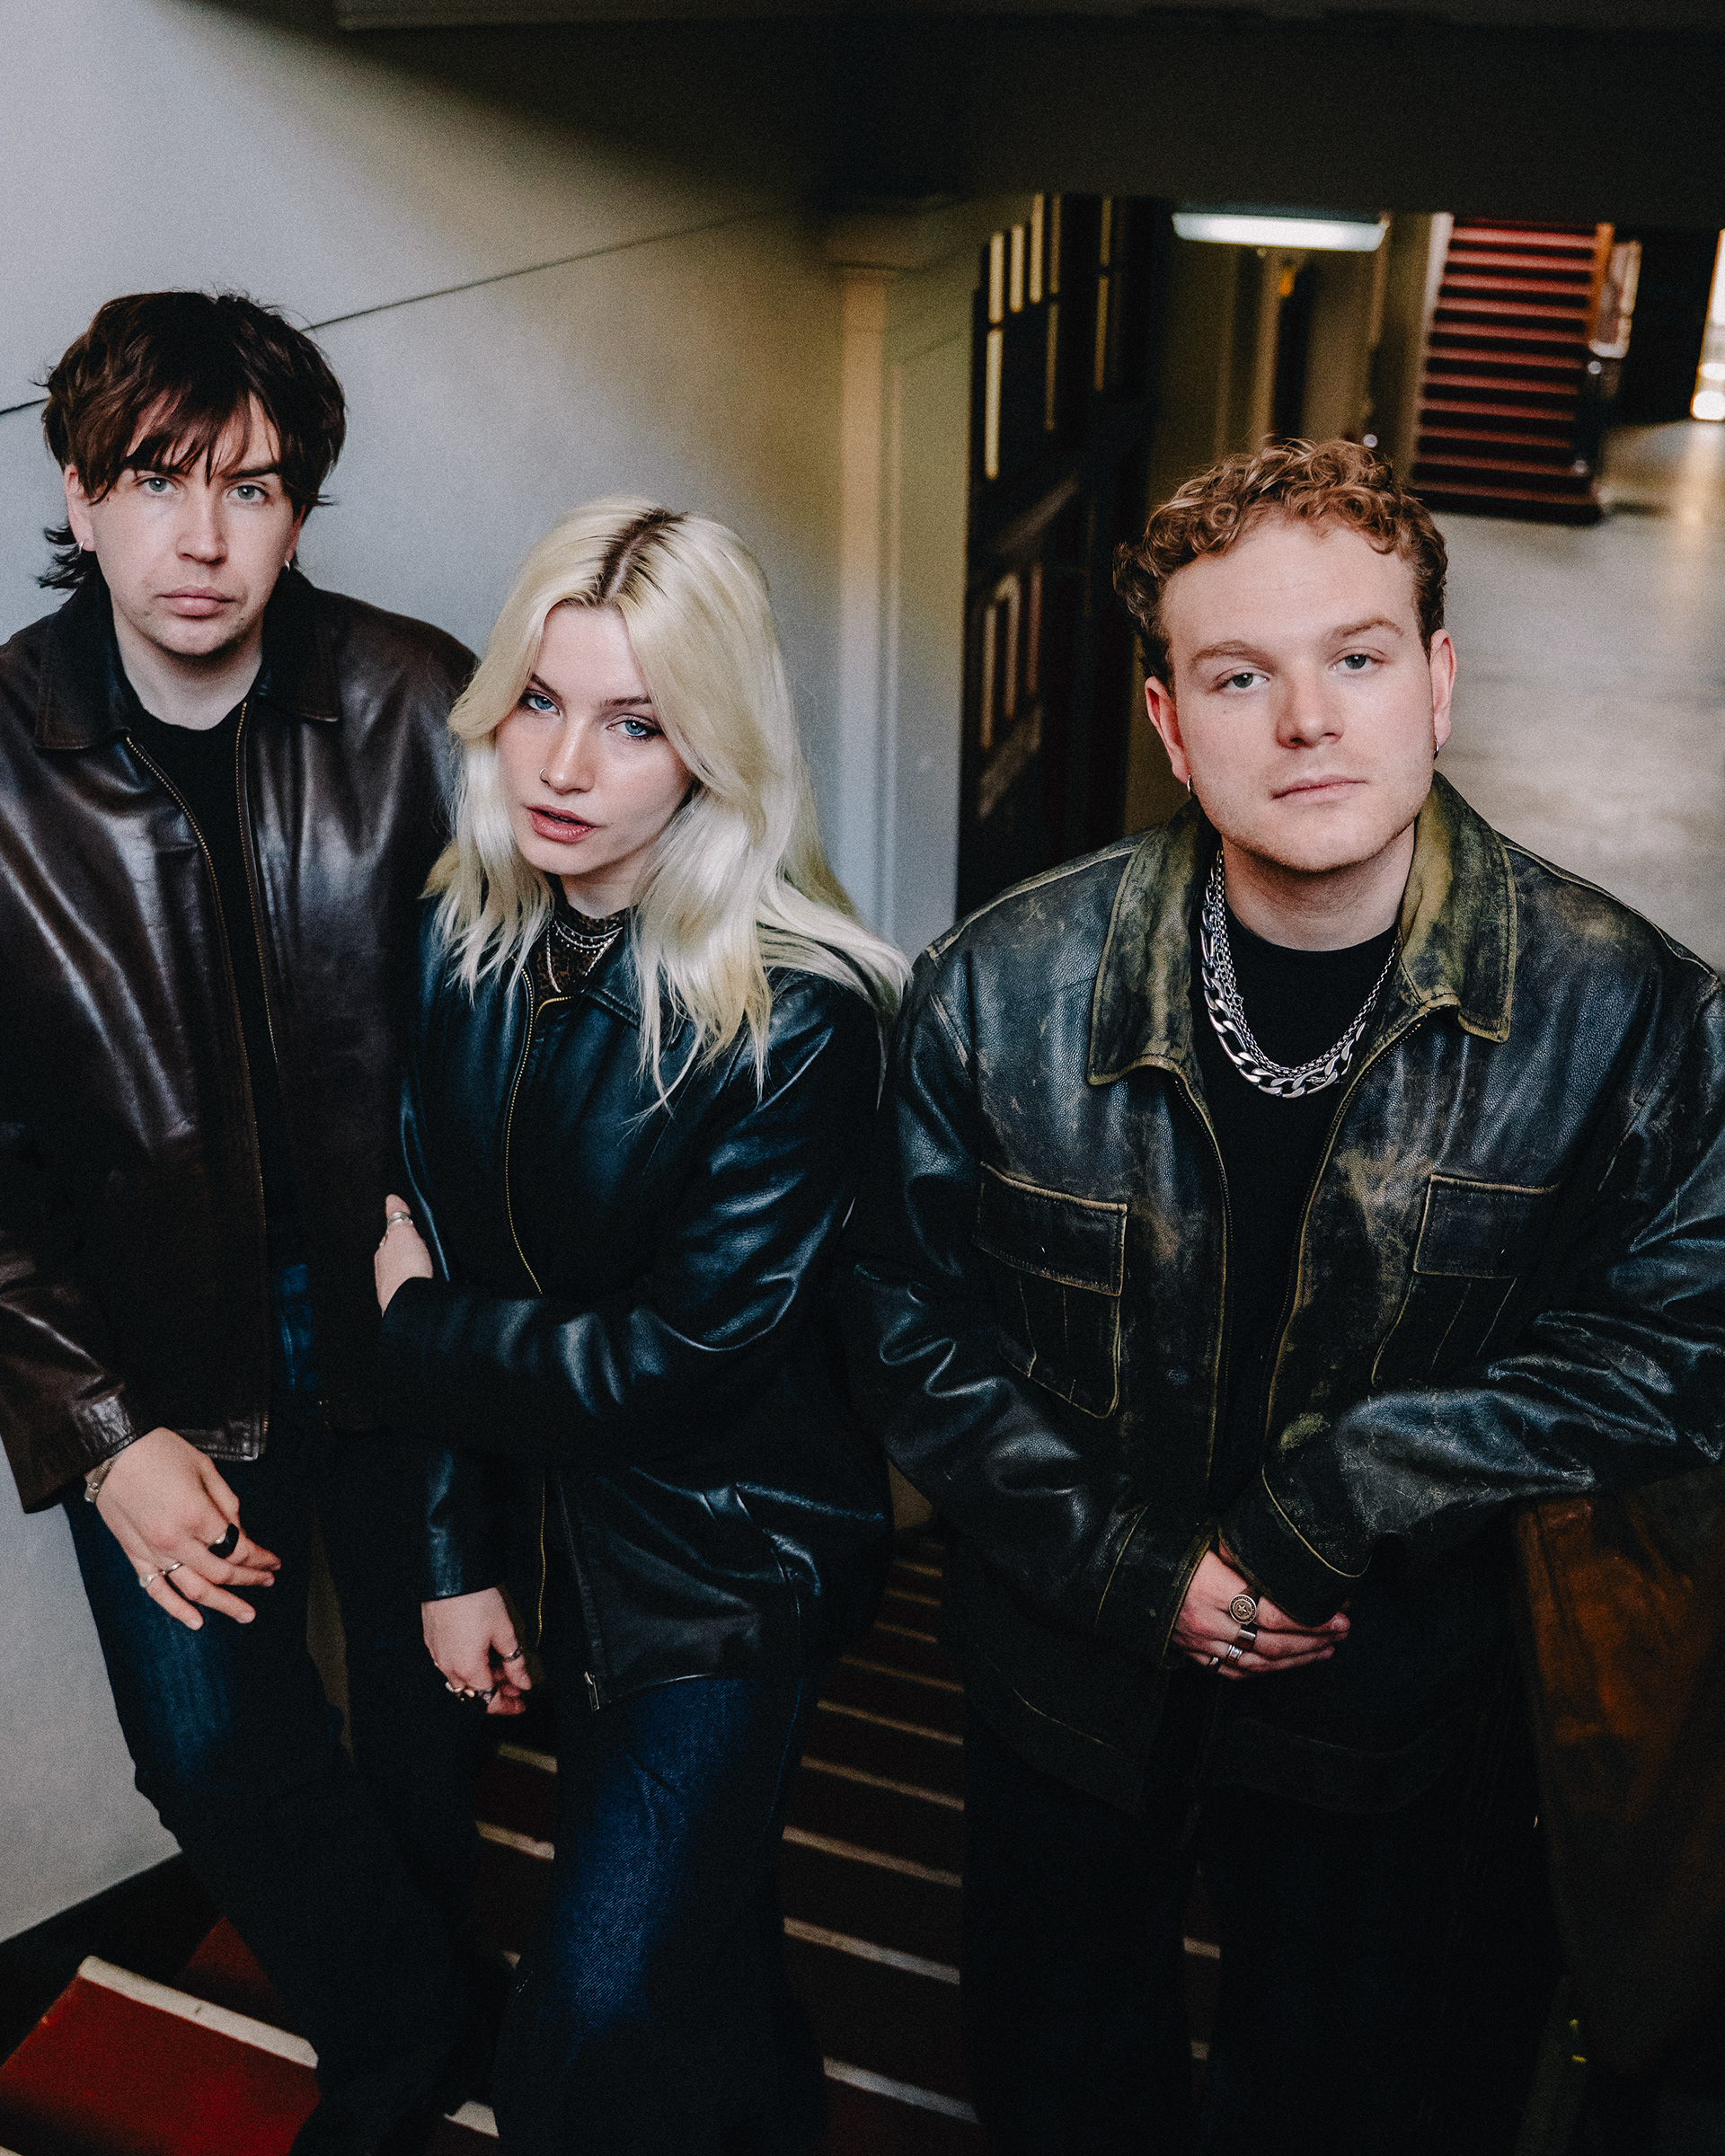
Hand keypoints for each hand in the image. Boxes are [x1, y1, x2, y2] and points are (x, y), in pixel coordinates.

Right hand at [97, 1427, 280, 1630]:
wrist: (112, 1450)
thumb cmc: (160, 1452)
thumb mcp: (206, 1469)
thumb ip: (226, 1505)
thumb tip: (239, 1533)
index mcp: (197, 1515)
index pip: (238, 1549)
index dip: (260, 1558)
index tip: (274, 1562)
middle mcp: (176, 1540)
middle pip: (221, 1573)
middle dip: (249, 1580)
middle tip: (267, 1582)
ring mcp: (153, 1551)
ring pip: (193, 1590)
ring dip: (222, 1604)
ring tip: (245, 1614)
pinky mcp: (134, 1554)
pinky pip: (156, 1590)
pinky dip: (176, 1609)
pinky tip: (197, 1621)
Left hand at [375, 1192, 433, 1312]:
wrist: (411, 1304)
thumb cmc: (405, 1270)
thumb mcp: (403, 1232)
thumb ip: (398, 1216)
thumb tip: (391, 1198)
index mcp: (383, 1253)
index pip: (391, 1240)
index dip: (403, 1234)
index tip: (413, 1231)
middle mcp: (385, 1273)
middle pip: (398, 1259)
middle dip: (409, 1255)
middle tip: (425, 1250)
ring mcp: (394, 1290)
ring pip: (405, 1275)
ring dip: (415, 1272)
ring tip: (429, 1268)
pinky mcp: (406, 1304)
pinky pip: (414, 1290)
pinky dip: (420, 1286)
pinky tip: (429, 1285)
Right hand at [423, 1587, 531, 1717]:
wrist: (451, 1577)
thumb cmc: (475, 1600)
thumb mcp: (505, 1632)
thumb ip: (515, 1662)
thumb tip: (523, 1682)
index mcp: (468, 1668)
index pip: (489, 1701)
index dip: (508, 1706)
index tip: (521, 1704)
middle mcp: (449, 1667)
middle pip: (474, 1694)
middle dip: (497, 1692)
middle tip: (516, 1684)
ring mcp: (438, 1655)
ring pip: (462, 1680)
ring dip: (483, 1678)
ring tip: (502, 1666)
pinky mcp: (432, 1642)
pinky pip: (451, 1665)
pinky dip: (469, 1666)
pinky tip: (483, 1653)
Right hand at [1172, 1548, 1347, 1679]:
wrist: (1118, 1568)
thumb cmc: (1163, 1544)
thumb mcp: (1204, 1538)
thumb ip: (1242, 1555)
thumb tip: (1289, 1560)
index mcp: (1210, 1589)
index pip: (1272, 1614)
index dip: (1310, 1619)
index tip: (1339, 1614)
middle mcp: (1206, 1623)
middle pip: (1272, 1642)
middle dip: (1314, 1639)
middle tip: (1344, 1631)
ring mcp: (1198, 1643)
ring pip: (1258, 1662)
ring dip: (1297, 1659)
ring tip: (1326, 1649)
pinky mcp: (1191, 1653)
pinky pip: (1234, 1671)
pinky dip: (1265, 1671)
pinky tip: (1287, 1664)